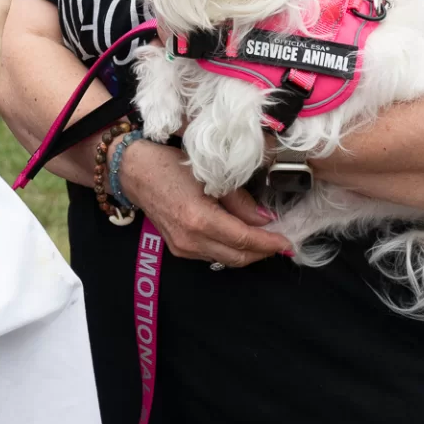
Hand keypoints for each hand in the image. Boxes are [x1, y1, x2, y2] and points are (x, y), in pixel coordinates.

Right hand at [116, 139, 293, 267]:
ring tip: (266, 239)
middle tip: (282, 241)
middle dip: (263, 251)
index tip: (288, 240)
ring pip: (227, 259)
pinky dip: (232, 249)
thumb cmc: (170, 165)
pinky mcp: (179, 250)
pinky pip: (213, 255)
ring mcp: (183, 249)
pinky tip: (242, 237)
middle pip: (238, 256)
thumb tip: (265, 219)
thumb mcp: (211, 175)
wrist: (135, 171)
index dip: (269, 242)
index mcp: (199, 219)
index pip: (244, 239)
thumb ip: (241, 201)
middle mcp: (191, 240)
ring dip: (249, 252)